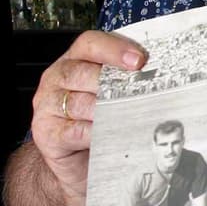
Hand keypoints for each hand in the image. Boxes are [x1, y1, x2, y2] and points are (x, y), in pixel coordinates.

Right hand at [30, 30, 146, 205]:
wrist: (74, 162)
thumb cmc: (97, 122)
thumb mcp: (109, 95)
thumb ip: (123, 80)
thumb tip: (160, 76)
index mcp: (74, 60)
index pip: (90, 44)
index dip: (115, 49)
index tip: (140, 60)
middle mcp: (57, 78)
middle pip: (83, 72)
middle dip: (114, 83)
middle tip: (140, 92)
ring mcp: (47, 105)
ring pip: (81, 103)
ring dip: (108, 110)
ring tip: (131, 115)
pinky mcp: (47, 132)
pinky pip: (76, 130)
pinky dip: (97, 133)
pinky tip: (113, 135)